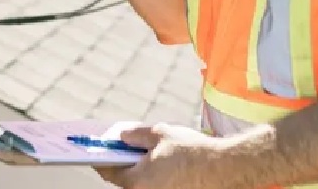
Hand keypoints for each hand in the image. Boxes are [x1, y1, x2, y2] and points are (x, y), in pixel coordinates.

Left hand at [93, 123, 226, 188]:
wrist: (222, 168)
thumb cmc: (190, 150)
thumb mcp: (160, 134)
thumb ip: (136, 135)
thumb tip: (122, 135)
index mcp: (137, 181)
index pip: (109, 171)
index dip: (101, 160)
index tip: (96, 152)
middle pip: (125, 180)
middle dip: (121, 164)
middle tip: (120, 149)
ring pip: (141, 184)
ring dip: (138, 170)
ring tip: (141, 153)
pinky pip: (155, 185)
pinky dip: (152, 176)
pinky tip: (158, 162)